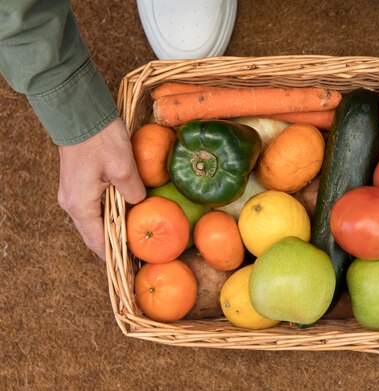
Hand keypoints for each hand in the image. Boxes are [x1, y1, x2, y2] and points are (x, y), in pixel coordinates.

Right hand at [57, 118, 145, 258]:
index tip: (134, 266)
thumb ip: (133, 191)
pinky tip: (125, 220)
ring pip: (93, 223)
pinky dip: (108, 219)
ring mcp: (72, 194)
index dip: (117, 256)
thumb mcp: (123, 166)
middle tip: (137, 258)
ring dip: (111, 233)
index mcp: (80, 205)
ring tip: (133, 243)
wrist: (79, 112)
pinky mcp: (77, 185)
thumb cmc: (100, 138)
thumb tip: (139, 204)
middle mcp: (71, 204)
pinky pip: (93, 210)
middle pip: (94, 236)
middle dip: (115, 248)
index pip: (99, 242)